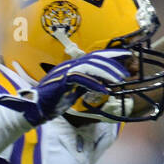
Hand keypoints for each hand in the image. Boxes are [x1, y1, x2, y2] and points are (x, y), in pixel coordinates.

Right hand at [0, 49, 131, 125]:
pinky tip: (105, 90)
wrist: (35, 109)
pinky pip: (80, 79)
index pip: (95, 56)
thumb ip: (87, 84)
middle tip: (127, 72)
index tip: (128, 55)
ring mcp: (63, 72)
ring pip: (89, 66)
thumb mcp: (75, 90)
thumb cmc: (54, 100)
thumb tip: (102, 82)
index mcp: (73, 66)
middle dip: (113, 63)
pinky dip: (94, 84)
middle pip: (94, 58)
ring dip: (107, 72)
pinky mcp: (60, 82)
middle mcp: (69, 66)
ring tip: (120, 80)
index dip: (112, 54)